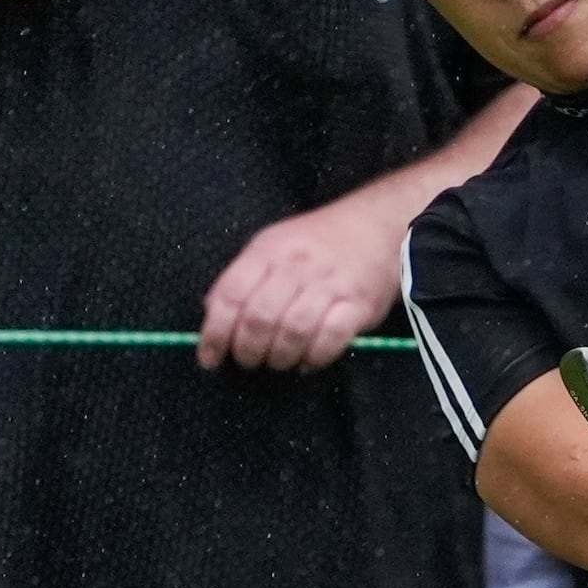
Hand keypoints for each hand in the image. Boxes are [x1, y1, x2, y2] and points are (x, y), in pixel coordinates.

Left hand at [198, 190, 409, 371]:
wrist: (378, 225)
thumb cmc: (320, 241)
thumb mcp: (273, 245)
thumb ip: (244, 277)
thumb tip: (212, 315)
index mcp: (269, 250)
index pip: (231, 295)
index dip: (215, 333)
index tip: (210, 358)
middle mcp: (297, 265)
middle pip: (260, 318)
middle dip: (248, 350)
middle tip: (249, 361)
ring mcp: (331, 284)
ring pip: (294, 331)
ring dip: (279, 357)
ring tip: (278, 362)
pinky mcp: (359, 304)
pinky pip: (331, 338)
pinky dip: (314, 358)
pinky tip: (308, 361)